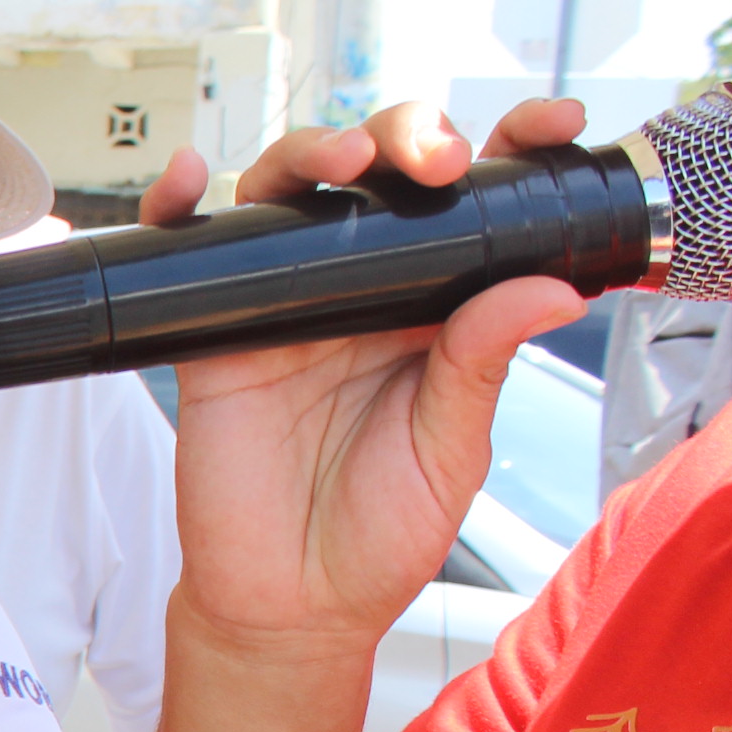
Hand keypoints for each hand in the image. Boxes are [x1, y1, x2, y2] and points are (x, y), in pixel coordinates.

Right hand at [143, 99, 588, 652]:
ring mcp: (283, 302)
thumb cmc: (377, 535)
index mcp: (437, 309)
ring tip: (345, 161)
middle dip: (408, 134)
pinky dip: (179, 202)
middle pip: (380, 174)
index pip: (478, 208)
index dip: (513, 152)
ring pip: (291, 191)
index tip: (552, 126)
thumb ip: (484, 365)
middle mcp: (361, 290)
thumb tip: (551, 287)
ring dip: (313, 151)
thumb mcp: (451, 451)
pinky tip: (188, 178)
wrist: (289, 605)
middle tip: (435, 158)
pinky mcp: (212, 329)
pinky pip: (190, 249)